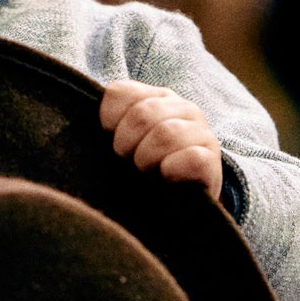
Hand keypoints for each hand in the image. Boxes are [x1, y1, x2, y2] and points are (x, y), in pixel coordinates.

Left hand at [101, 82, 223, 199]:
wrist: (180, 208)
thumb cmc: (145, 171)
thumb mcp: (125, 144)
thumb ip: (110, 125)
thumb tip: (88, 121)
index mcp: (156, 97)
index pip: (120, 92)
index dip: (108, 121)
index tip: (111, 142)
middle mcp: (183, 108)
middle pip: (142, 114)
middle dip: (126, 144)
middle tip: (129, 162)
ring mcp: (201, 132)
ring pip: (167, 134)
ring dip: (147, 159)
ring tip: (147, 172)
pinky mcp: (212, 161)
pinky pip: (191, 158)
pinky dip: (172, 170)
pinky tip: (167, 177)